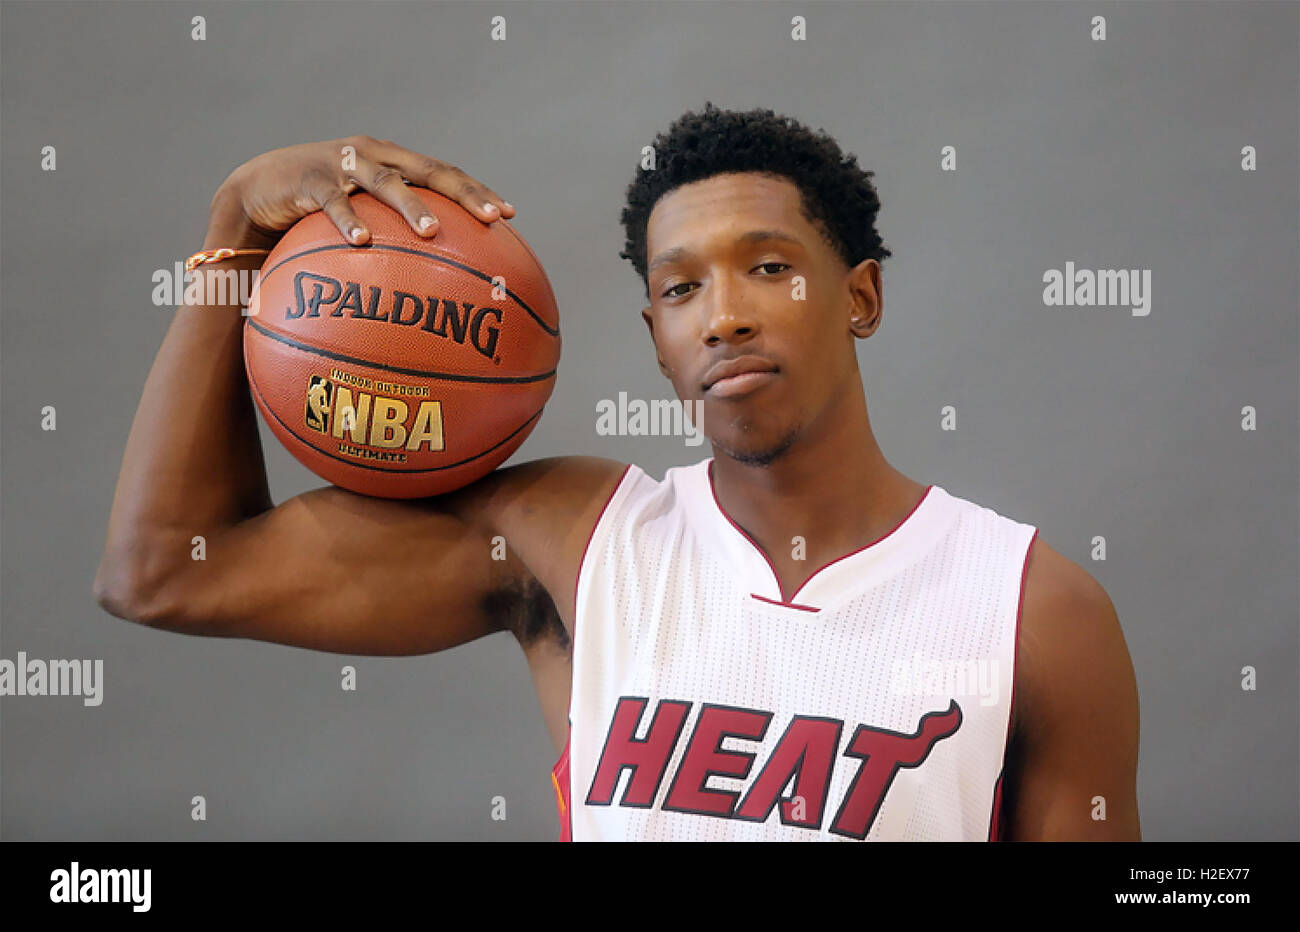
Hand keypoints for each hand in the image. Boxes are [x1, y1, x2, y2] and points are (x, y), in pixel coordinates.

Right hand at [204, 135, 514, 250]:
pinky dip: (348, 221)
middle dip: (463, 194)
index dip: (477, 192)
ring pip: (386, 182)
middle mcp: (376, 156)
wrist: (256, 191)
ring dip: (410, 206)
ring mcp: (343, 163)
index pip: (445, 174)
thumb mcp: (362, 220)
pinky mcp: (309, 178)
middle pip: (430, 172)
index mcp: (395, 162)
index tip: (510, 215)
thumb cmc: (317, 215)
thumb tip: (436, 288)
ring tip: (430, 233)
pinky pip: (333, 202)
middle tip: (491, 218)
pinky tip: (362, 243)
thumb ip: (395, 241)